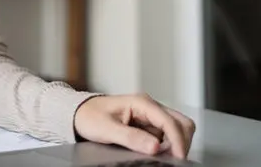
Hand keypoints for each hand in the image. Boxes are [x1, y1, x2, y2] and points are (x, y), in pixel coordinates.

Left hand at [73, 94, 195, 159]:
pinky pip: (166, 134)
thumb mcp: (107, 129)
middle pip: (181, 122)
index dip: (177, 141)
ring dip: (174, 143)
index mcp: (141, 102)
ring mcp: (150, 115)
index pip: (170, 121)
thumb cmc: (89, 117)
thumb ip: (131, 138)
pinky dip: (167, 144)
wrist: (79, 114)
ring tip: (161, 156)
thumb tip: (154, 147)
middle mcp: (149, 106)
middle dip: (181, 141)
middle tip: (172, 158)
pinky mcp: (148, 124)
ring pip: (176, 128)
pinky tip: (155, 152)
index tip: (178, 158)